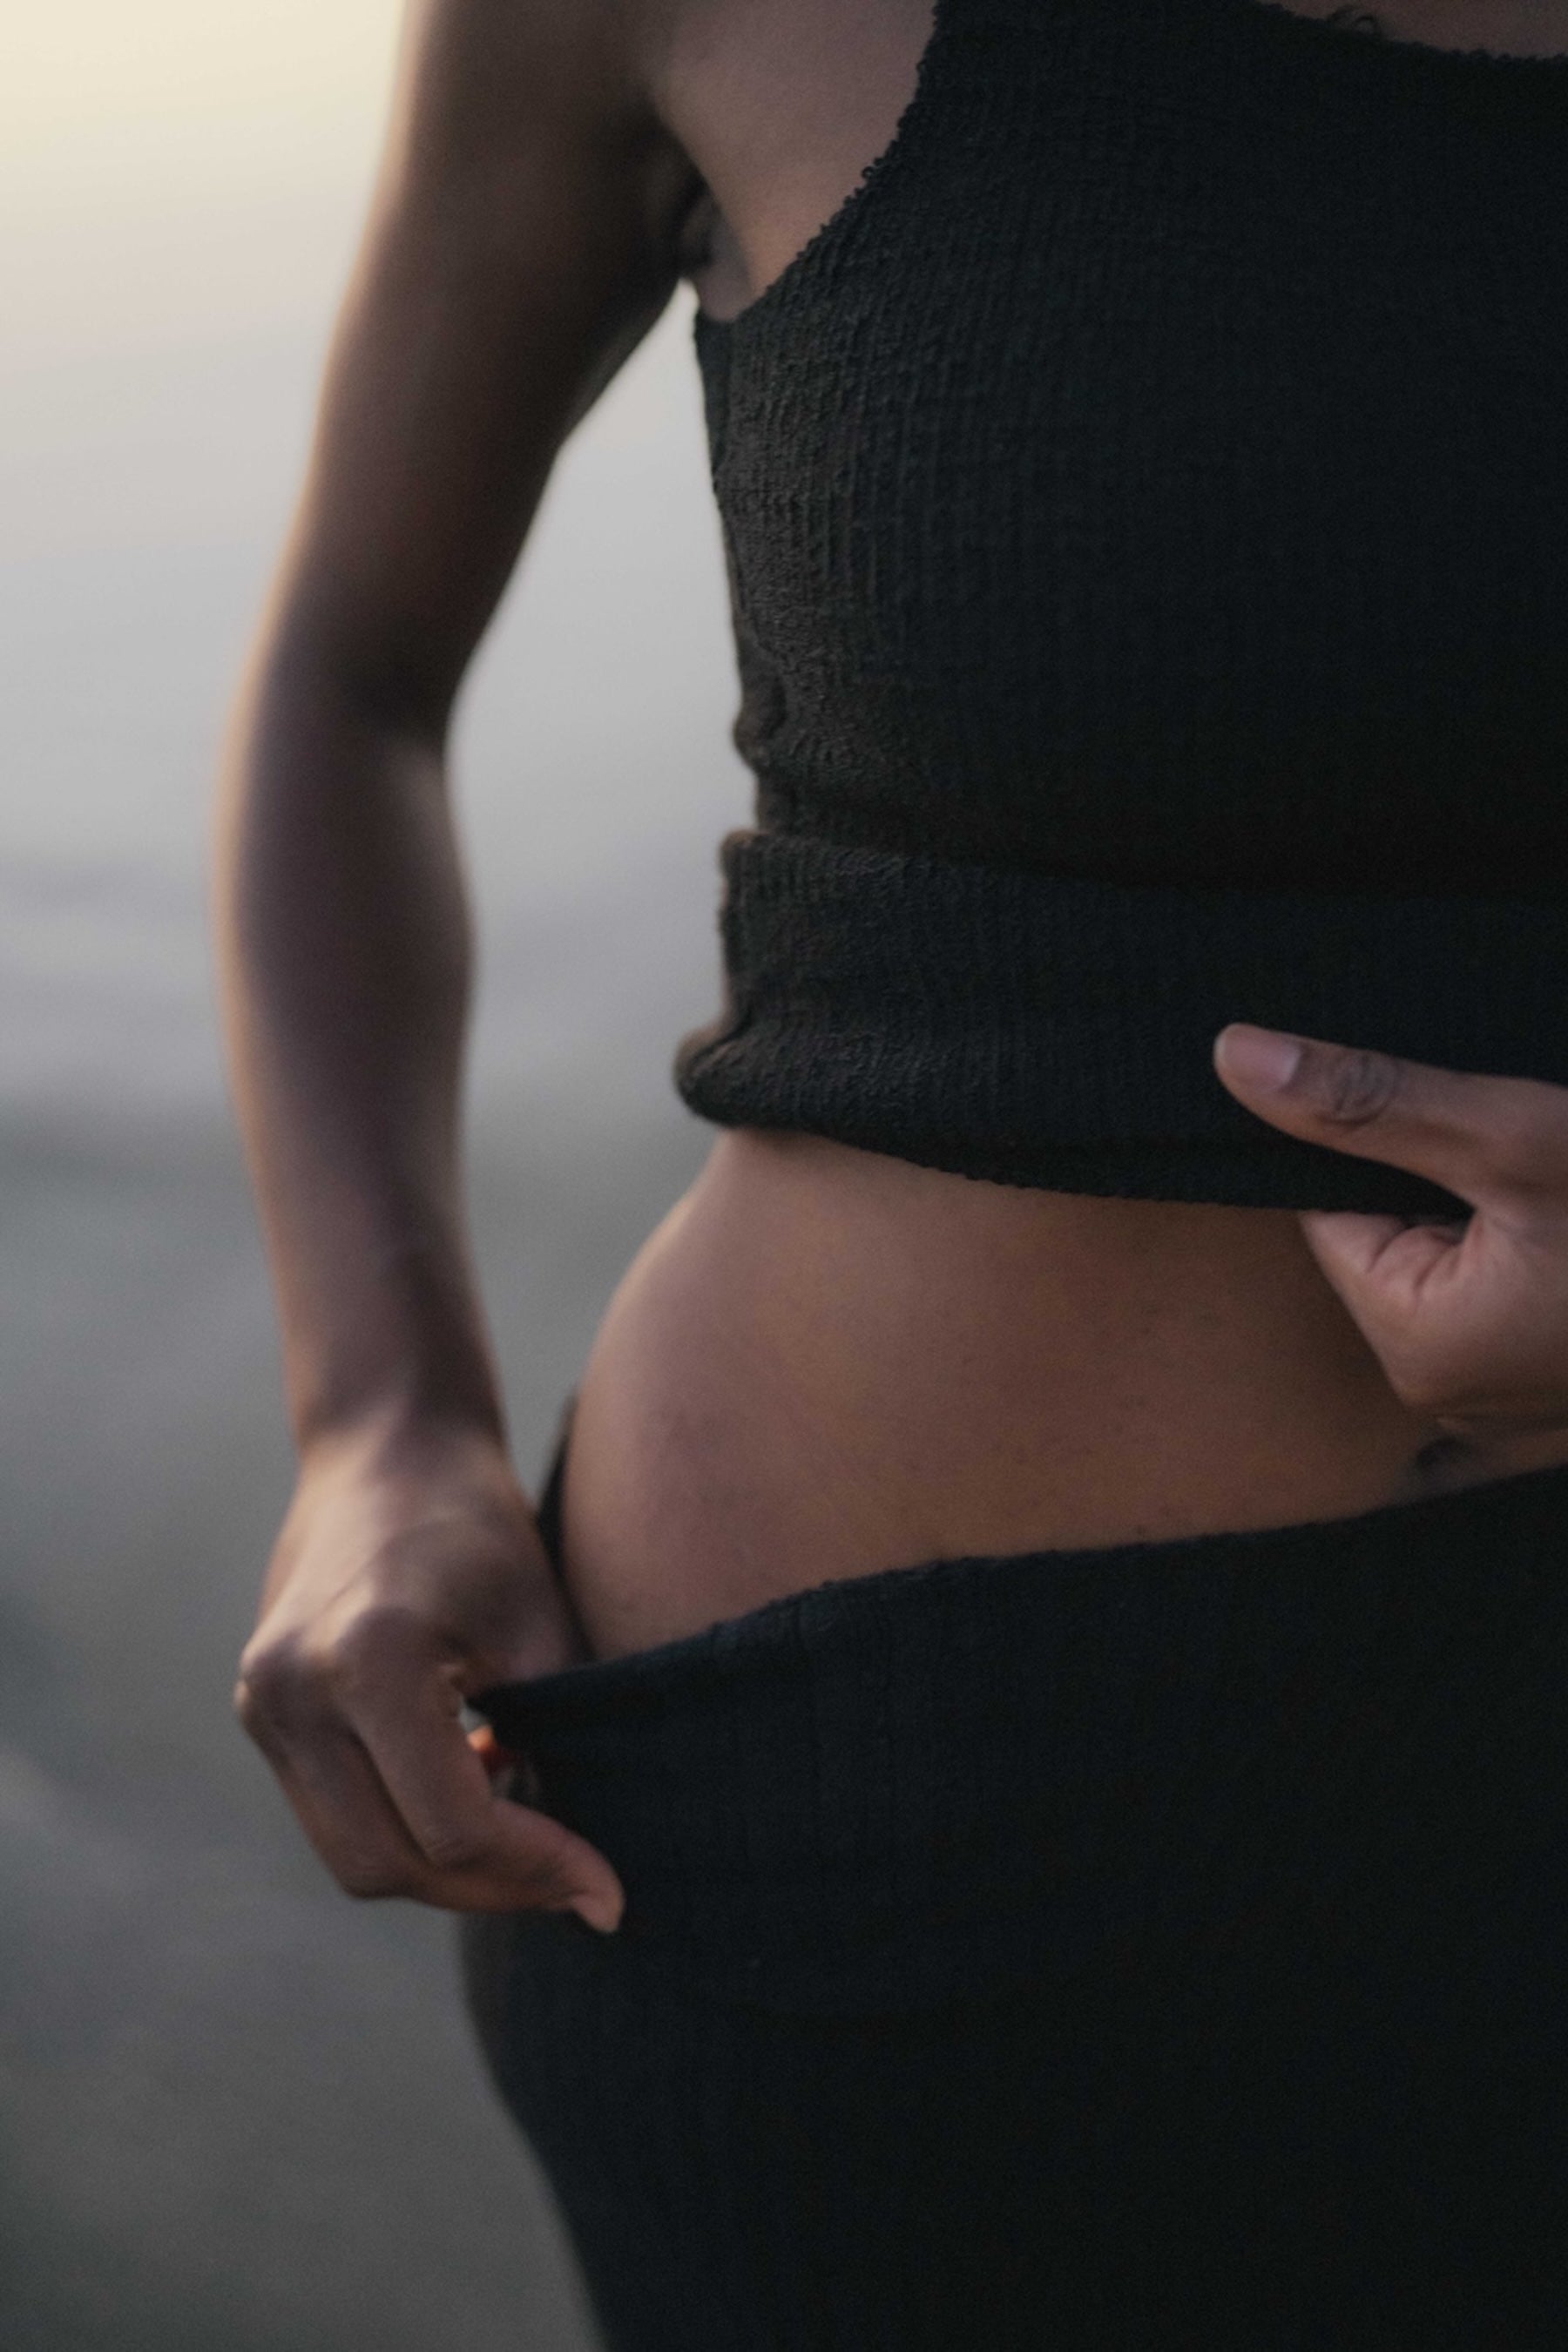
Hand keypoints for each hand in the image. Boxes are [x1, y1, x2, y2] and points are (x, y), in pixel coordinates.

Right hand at [235, 1417, 623, 1927]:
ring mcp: (264, 1704)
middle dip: (491, 1888)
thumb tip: (586, 1880)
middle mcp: (296, 1690)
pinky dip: (405, 1827)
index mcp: (370, 1659)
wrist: (388, 1450)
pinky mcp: (260, 1712)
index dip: (539, 1870)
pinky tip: (472, 1787)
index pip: (452, 1827)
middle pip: (390, 1864)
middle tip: (573, 1882)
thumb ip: (559, 1745)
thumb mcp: (545, 1629)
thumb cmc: (484, 1529)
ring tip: (528, 1836)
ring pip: (354, 1856)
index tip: (606, 1889)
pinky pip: (334, 1815)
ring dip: (444, 1869)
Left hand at [1214, 1025, 1567, 1461]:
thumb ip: (1369, 1101)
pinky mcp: (1564, 1381)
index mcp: (1415, 1345)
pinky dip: (1544, 1242)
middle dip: (1450, 1171)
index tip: (1459, 1114)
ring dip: (1505, 1203)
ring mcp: (1519, 1397)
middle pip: (1398, 1230)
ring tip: (1562, 1191)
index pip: (1332, 1203)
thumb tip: (1231, 1056)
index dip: (1385, 1137)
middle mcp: (1452, 1391)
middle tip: (1532, 1156)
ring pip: (1465, 1254)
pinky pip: (1518, 1289)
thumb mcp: (1513, 1137)